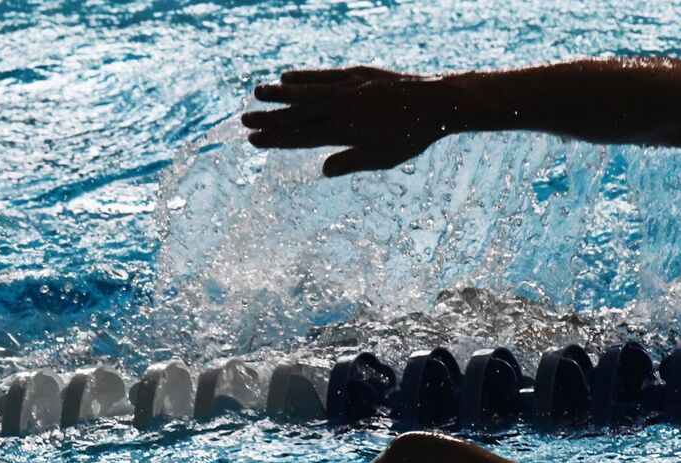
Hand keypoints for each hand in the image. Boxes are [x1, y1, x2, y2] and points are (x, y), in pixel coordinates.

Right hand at [241, 67, 459, 176]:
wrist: (436, 103)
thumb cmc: (412, 136)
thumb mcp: (384, 158)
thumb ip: (352, 161)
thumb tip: (324, 170)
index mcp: (345, 130)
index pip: (303, 137)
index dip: (277, 139)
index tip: (254, 141)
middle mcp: (342, 106)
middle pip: (298, 114)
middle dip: (270, 118)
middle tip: (243, 121)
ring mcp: (348, 87)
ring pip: (307, 90)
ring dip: (281, 93)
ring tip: (257, 93)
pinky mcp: (358, 75)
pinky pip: (325, 76)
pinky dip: (305, 77)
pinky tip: (288, 77)